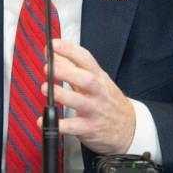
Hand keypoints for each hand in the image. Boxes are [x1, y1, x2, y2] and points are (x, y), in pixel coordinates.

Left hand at [40, 39, 134, 154]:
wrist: (128, 127)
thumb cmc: (106, 100)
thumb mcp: (94, 80)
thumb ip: (71, 66)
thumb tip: (51, 53)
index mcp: (98, 77)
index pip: (85, 59)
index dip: (69, 50)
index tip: (53, 44)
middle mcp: (98, 92)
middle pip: (86, 79)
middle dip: (67, 72)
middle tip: (49, 67)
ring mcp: (94, 110)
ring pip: (80, 102)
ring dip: (62, 95)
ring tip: (45, 89)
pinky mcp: (89, 128)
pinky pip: (73, 127)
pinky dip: (58, 124)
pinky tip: (44, 120)